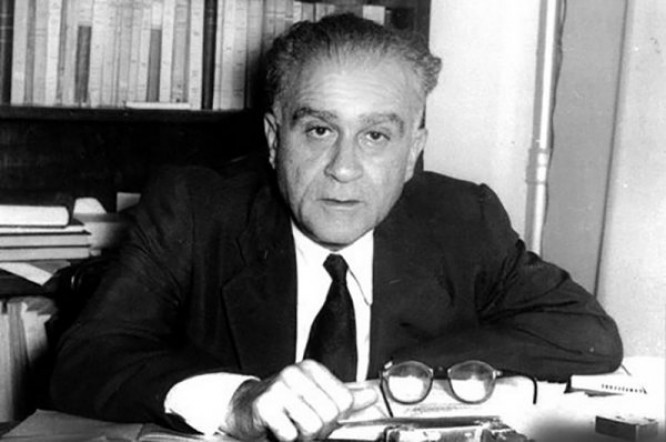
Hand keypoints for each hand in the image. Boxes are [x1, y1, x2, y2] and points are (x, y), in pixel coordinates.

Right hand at [225, 360, 377, 440]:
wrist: (245, 406)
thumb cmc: (283, 403)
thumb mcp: (316, 395)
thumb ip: (344, 397)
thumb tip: (371, 395)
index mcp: (312, 369)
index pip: (344, 400)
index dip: (335, 416)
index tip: (320, 414)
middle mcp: (296, 373)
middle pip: (329, 414)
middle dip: (319, 428)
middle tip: (303, 422)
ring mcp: (279, 387)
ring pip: (312, 426)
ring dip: (302, 434)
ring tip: (291, 425)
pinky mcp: (264, 405)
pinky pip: (290, 433)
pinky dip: (286, 437)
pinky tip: (279, 427)